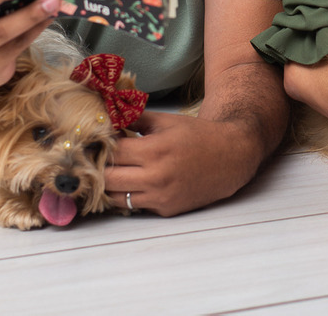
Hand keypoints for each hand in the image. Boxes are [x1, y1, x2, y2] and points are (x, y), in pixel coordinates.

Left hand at [104, 111, 263, 215]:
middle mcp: (156, 177)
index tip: (98, 142)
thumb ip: (135, 119)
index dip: (101, 147)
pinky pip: (135, 205)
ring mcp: (161, 197)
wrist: (230, 157)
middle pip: (107, 179)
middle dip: (100, 168)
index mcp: (154, 151)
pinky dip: (131, 195)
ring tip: (116, 171)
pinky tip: (136, 182)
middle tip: (100, 158)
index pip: (111, 153)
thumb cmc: (198, 136)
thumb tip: (108, 117)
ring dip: (112, 185)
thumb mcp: (166, 121)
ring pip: (116, 198)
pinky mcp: (166, 209)